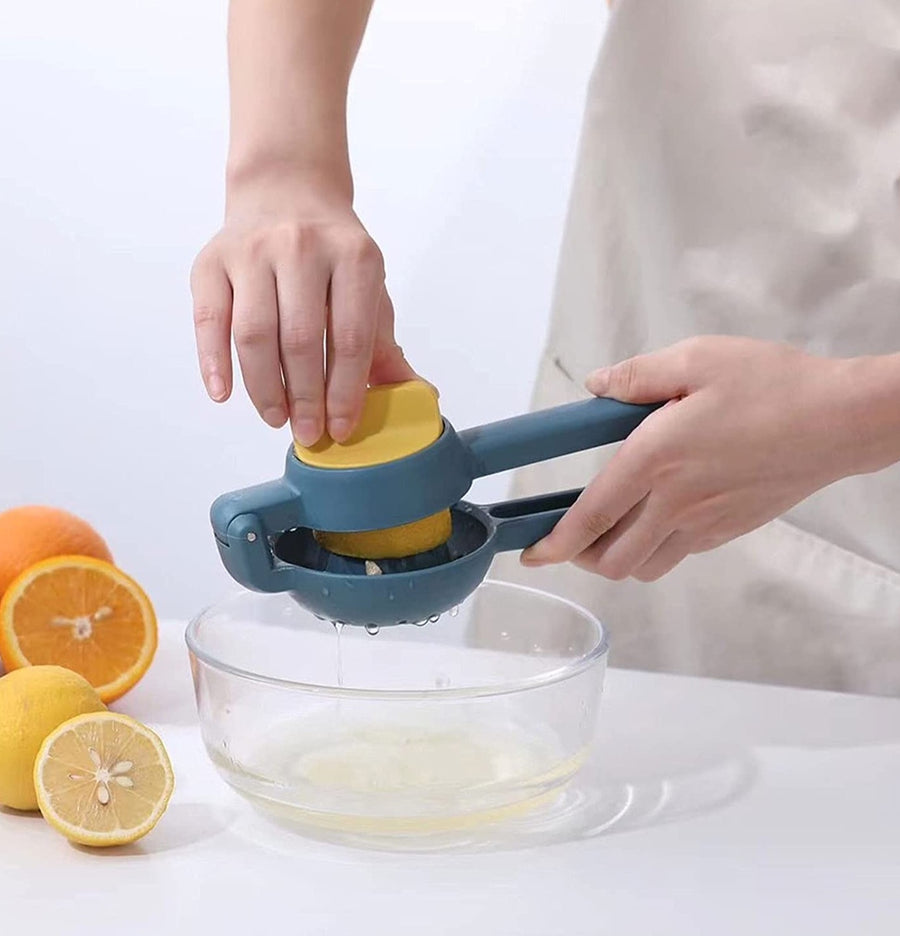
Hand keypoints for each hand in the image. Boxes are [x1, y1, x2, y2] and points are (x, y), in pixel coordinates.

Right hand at [190, 178, 416, 444]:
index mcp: (353, 255)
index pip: (350, 338)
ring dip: (265, 387)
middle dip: (306, 397)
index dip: (346, 390)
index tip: (341, 428)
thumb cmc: (331, 252)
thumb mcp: (368, 287)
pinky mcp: (211, 261)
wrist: (286, 190)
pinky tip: (224, 394)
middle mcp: (301, 247)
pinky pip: (208, 320)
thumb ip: (384, 343)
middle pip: (301, 339)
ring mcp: (252, 251)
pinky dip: (213, 361)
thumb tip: (415, 394)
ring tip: (277, 418)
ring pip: (254, 334)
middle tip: (307, 432)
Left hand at [521, 336, 864, 580]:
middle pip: (613, 559)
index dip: (556, 542)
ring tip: (612, 532)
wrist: (841, 420)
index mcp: (656, 458)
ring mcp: (706, 523)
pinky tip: (660, 518)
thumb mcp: (697, 359)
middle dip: (582, 556)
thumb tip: (597, 385)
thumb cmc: (774, 386)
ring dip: (619, 559)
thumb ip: (638, 375)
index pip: (592, 514)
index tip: (533, 554)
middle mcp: (676, 501)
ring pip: (646, 568)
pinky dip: (656, 551)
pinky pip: (679, 556)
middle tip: (572, 535)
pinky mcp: (731, 530)